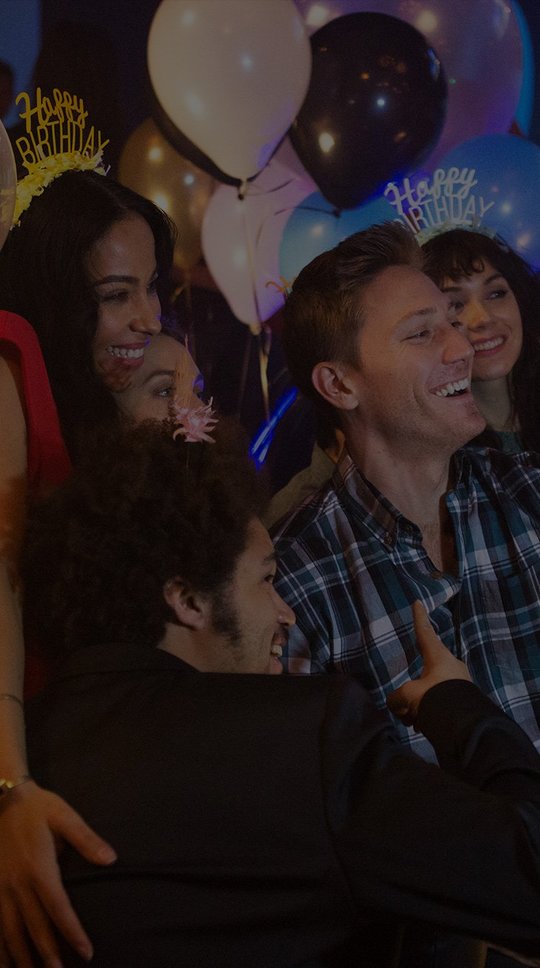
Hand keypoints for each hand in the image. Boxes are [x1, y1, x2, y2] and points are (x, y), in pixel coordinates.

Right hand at [0, 780, 115, 966]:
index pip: (59, 908)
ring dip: (21, 955)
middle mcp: (18, 883)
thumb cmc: (38, 807)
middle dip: (48, 954)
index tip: (86, 952)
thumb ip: (87, 839)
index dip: (73, 932)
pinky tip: (4, 962)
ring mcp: (1, 888)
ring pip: (10, 930)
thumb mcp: (64, 816)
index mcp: (40, 868)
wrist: (2, 798)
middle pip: (34, 926)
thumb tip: (111, 859)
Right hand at [387, 600, 470, 727]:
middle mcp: (452, 665)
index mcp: (439, 657)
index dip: (419, 618)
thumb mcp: (408, 696)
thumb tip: (396, 703)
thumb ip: (397, 697)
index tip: (419, 602)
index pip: (425, 633)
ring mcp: (461, 683)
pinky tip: (423, 726)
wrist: (465, 725)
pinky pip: (441, 702)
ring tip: (413, 721)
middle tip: (404, 705)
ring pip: (431, 689)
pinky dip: (430, 711)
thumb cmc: (436, 699)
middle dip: (412, 688)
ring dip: (419, 703)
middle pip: (424, 671)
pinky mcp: (465, 700)